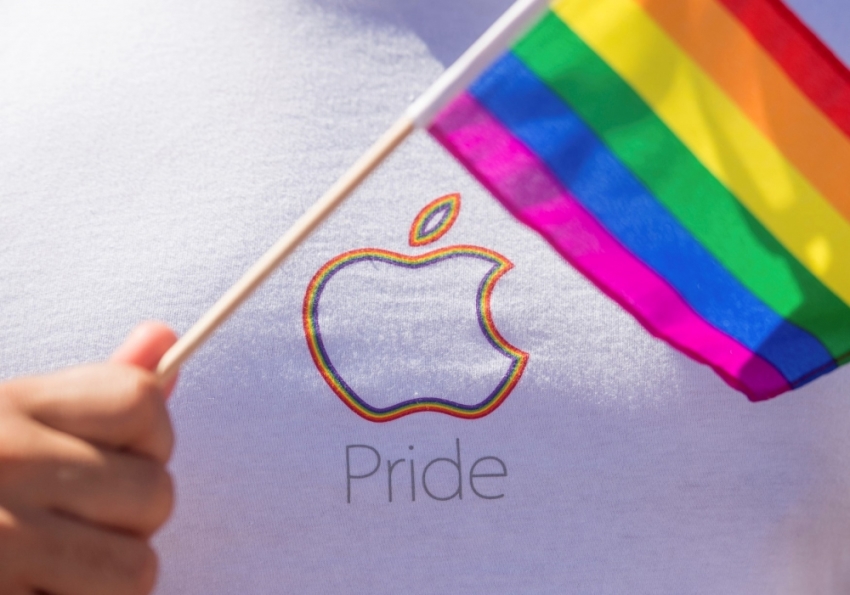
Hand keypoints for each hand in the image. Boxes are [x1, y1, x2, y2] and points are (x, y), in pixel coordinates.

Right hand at [0, 322, 177, 594]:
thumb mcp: (5, 419)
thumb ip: (88, 393)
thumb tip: (166, 337)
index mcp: (4, 409)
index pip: (142, 403)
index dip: (151, 438)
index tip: (118, 458)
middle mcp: (0, 465)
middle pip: (155, 493)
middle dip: (130, 518)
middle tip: (74, 523)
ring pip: (136, 568)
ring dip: (107, 577)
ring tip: (53, 567)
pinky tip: (27, 593)